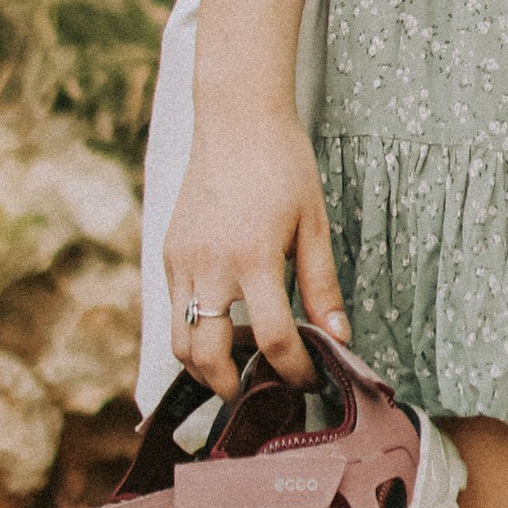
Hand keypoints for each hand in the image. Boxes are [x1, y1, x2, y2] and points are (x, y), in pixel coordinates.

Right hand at [162, 100, 346, 397]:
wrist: (236, 116)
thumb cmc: (282, 164)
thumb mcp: (313, 223)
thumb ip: (322, 285)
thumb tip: (338, 339)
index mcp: (254, 258)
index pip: (272, 340)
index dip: (294, 371)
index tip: (308, 379)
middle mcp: (210, 265)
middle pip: (209, 358)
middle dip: (233, 388)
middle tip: (259, 391)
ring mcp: (183, 260)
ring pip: (180, 341)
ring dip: (204, 367)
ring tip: (236, 367)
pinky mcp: (168, 252)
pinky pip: (172, 309)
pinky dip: (193, 330)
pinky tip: (222, 324)